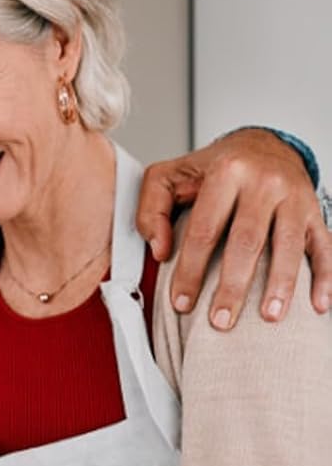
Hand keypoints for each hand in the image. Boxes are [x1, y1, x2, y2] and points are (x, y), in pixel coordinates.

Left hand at [136, 128, 331, 326]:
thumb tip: (161, 251)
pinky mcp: (315, 211)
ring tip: (270, 317)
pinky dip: (325, 277)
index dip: (191, 270)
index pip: (204, 230)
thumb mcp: (168, 177)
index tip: (181, 303)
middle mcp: (266, 182)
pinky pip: (324, 246)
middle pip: (248, 241)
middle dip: (234, 286)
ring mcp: (295, 197)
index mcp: (227, 172)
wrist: (262, 144)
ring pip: (290, 246)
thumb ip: (151, 210)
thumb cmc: (212, 169)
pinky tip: (319, 305)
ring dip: (281, 285)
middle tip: (221, 321)